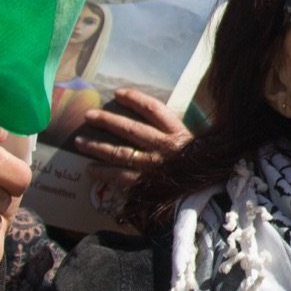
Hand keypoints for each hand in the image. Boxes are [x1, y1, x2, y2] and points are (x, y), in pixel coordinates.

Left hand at [68, 89, 191, 196]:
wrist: (211, 197)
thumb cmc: (203, 168)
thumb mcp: (197, 145)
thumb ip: (178, 134)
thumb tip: (157, 123)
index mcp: (177, 133)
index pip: (153, 108)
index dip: (134, 99)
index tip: (118, 93)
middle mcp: (163, 147)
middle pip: (130, 128)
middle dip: (107, 120)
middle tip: (88, 115)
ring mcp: (153, 166)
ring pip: (120, 152)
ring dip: (97, 146)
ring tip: (79, 142)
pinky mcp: (146, 184)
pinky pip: (120, 177)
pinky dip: (103, 173)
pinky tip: (90, 170)